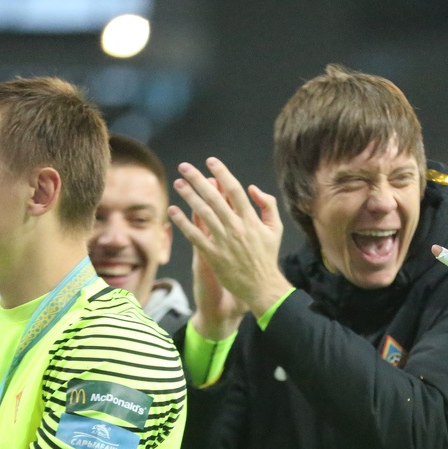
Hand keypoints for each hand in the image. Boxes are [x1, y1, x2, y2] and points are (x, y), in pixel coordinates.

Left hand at [168, 158, 292, 317]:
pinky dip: (183, 222)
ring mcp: (223, 241)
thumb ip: (267, 205)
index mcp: (251, 219)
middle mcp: (236, 227)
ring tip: (178, 183)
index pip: (234, 190)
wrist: (262, 286)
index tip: (211, 161)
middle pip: (214, 197)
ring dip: (188, 196)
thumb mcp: (275, 228)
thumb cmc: (267, 256)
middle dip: (198, 180)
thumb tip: (252, 188)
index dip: (222, 173)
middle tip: (185, 167)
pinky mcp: (212, 255)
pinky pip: (194, 235)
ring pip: (202, 213)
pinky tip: (173, 211)